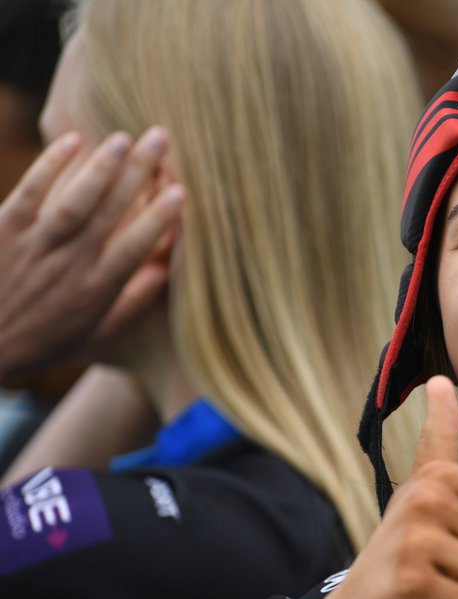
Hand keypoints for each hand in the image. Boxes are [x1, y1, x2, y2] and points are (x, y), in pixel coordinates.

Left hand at [0, 129, 184, 380]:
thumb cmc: (41, 341)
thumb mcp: (93, 334)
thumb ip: (131, 302)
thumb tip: (165, 272)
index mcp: (96, 289)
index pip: (135, 248)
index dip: (159, 219)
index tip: (180, 192)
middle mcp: (70, 264)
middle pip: (110, 213)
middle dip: (138, 175)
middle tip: (160, 140)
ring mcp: (36, 245)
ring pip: (75, 201)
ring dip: (101, 168)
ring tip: (124, 138)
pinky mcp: (5, 229)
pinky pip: (30, 192)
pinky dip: (50, 166)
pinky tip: (73, 142)